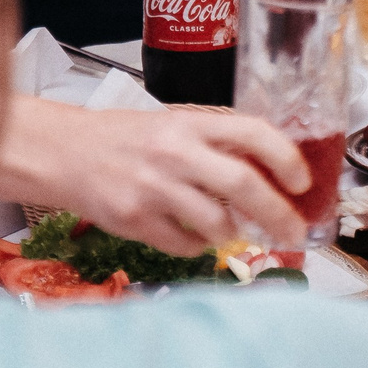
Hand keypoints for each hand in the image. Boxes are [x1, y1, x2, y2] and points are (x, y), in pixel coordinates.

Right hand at [16, 104, 312, 257]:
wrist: (65, 153)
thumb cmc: (127, 138)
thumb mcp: (174, 124)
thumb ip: (216, 143)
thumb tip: (273, 173)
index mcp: (190, 122)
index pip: (252, 132)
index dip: (286, 158)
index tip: (302, 182)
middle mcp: (175, 151)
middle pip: (243, 184)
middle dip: (278, 213)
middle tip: (293, 232)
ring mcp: (154, 187)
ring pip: (217, 223)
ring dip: (235, 233)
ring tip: (235, 231)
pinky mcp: (135, 220)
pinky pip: (186, 245)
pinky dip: (199, 246)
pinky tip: (194, 235)